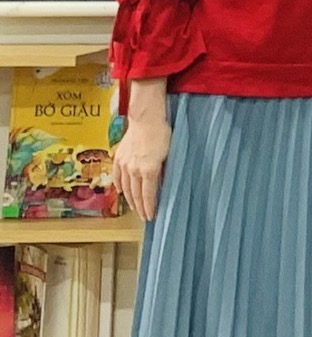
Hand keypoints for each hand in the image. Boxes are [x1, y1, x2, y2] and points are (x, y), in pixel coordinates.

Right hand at [112, 107, 170, 222]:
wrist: (146, 119)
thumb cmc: (162, 134)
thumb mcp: (169, 154)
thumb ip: (164, 171)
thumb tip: (162, 185)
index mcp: (149, 170)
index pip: (148, 195)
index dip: (149, 207)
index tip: (151, 217)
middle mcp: (134, 170)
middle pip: (136, 194)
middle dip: (140, 207)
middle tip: (144, 217)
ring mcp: (124, 164)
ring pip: (126, 187)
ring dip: (130, 199)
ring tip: (134, 207)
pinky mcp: (118, 158)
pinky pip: (117, 176)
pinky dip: (119, 186)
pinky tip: (121, 191)